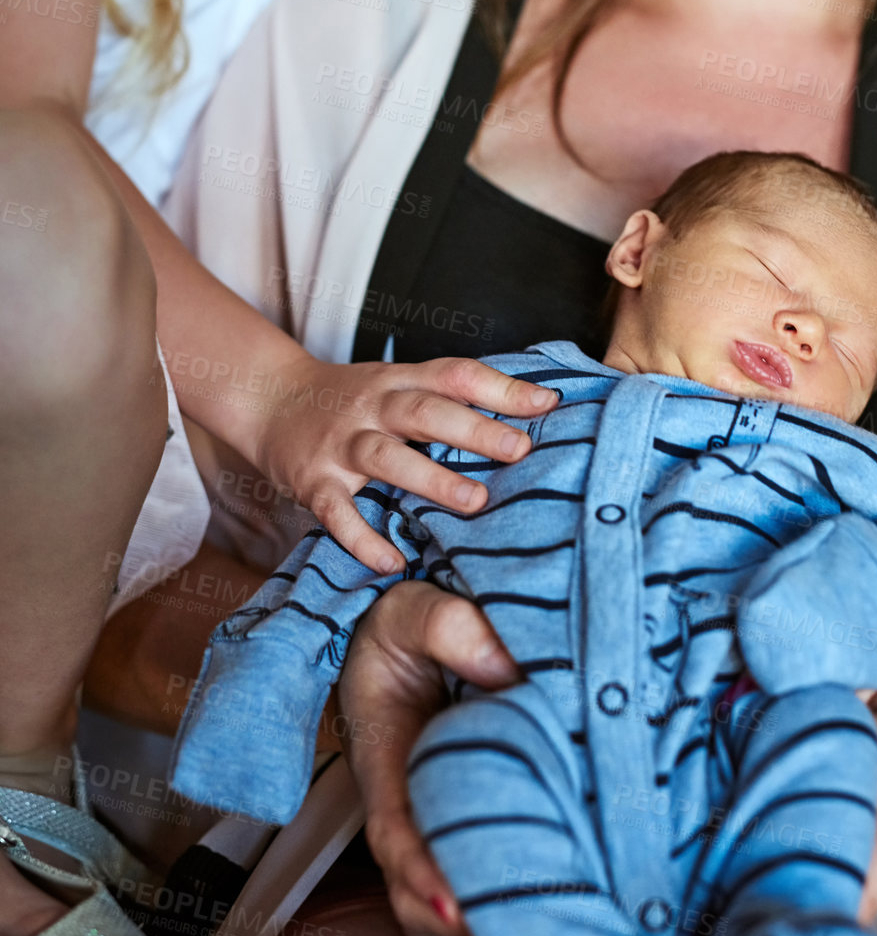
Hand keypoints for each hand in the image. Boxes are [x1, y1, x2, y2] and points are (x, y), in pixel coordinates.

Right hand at [250, 352, 557, 572]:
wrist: (268, 398)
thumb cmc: (352, 399)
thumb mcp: (397, 384)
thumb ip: (449, 397)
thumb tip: (532, 409)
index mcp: (400, 381)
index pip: (455, 375)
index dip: (501, 388)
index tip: (548, 405)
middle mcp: (372, 406)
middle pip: (425, 411)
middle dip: (474, 430)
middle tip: (520, 451)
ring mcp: (340, 443)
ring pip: (386, 457)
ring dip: (432, 479)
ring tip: (475, 502)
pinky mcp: (313, 481)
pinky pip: (337, 512)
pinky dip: (362, 537)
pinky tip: (392, 560)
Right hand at [339, 581, 519, 935]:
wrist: (409, 624)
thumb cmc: (403, 621)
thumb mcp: (410, 607)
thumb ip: (449, 627)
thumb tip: (508, 672)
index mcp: (384, 756)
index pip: (396, 831)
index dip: (422, 875)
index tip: (458, 913)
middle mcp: (408, 798)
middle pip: (421, 890)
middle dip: (465, 930)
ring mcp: (438, 810)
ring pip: (451, 893)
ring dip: (489, 924)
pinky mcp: (473, 810)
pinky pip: (482, 865)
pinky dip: (511, 896)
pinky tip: (562, 909)